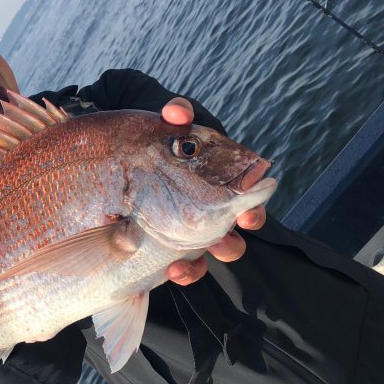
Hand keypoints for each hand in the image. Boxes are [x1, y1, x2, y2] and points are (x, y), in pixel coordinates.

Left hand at [160, 97, 265, 284]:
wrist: (131, 146)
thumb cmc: (165, 134)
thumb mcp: (173, 120)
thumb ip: (178, 112)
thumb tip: (177, 114)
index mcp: (222, 185)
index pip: (249, 203)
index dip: (253, 213)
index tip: (247, 216)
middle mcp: (211, 212)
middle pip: (232, 237)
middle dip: (229, 245)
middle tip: (220, 243)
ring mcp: (189, 230)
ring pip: (205, 257)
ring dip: (199, 266)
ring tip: (181, 268)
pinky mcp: (166, 242)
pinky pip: (181, 264)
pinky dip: (180, 271)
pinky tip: (169, 272)